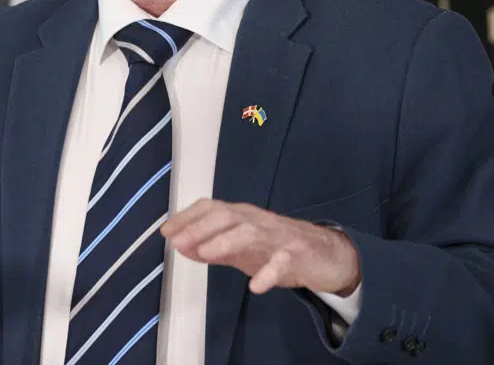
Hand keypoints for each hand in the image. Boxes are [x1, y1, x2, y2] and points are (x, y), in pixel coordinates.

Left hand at [162, 199, 361, 296]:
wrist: (326, 254)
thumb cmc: (278, 247)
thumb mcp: (242, 246)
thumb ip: (213, 246)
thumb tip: (181, 245)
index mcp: (244, 216)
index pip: (212, 208)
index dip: (188, 217)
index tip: (166, 231)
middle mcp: (259, 220)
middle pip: (228, 216)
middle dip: (200, 227)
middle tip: (178, 242)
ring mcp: (279, 236)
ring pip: (252, 232)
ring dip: (225, 241)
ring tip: (205, 254)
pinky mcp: (299, 254)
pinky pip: (284, 262)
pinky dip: (270, 273)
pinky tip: (256, 286)